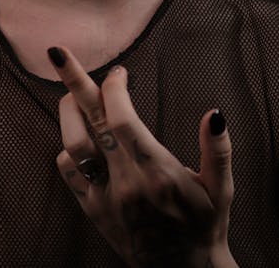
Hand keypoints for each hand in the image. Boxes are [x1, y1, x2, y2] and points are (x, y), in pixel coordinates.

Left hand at [48, 46, 237, 267]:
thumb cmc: (204, 225)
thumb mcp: (220, 190)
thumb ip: (218, 151)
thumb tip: (215, 114)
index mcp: (157, 173)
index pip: (122, 119)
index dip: (114, 88)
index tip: (119, 71)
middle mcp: (126, 183)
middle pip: (91, 122)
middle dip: (74, 82)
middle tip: (58, 53)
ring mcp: (105, 197)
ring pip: (73, 144)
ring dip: (68, 111)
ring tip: (72, 91)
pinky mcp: (92, 210)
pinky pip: (69, 171)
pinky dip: (69, 146)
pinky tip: (79, 133)